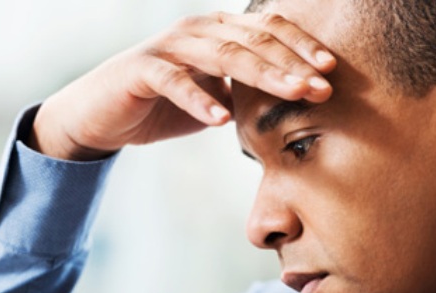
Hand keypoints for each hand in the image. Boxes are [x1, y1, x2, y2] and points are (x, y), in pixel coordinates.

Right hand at [29, 12, 336, 160]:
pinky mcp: (142, 70)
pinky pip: (175, 82)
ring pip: (223, 55)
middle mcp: (197, 30)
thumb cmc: (164, 103)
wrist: (104, 112)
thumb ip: (244, 91)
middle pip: (253, 41)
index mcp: (218, 31)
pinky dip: (199, 99)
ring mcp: (169, 47)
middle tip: (323, 88)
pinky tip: (221, 119)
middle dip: (293, 64)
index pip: (267, 31)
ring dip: (263, 76)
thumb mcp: (213, 95)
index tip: (331, 70)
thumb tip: (290, 102)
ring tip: (294, 94)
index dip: (301, 47)